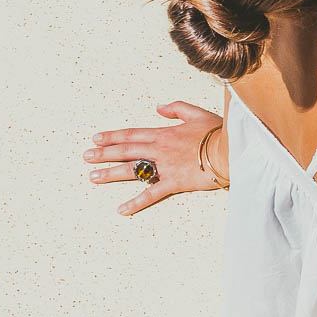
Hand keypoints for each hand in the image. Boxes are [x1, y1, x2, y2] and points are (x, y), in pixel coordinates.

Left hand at [84, 102, 224, 215]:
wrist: (231, 150)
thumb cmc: (218, 132)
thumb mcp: (198, 114)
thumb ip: (177, 108)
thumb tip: (159, 108)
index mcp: (164, 133)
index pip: (132, 134)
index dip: (113, 136)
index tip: (96, 138)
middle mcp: (159, 149)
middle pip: (126, 151)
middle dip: (104, 154)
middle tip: (86, 157)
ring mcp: (165, 166)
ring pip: (132, 170)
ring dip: (111, 174)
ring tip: (93, 178)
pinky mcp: (173, 182)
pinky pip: (151, 194)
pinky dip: (136, 202)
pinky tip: (121, 209)